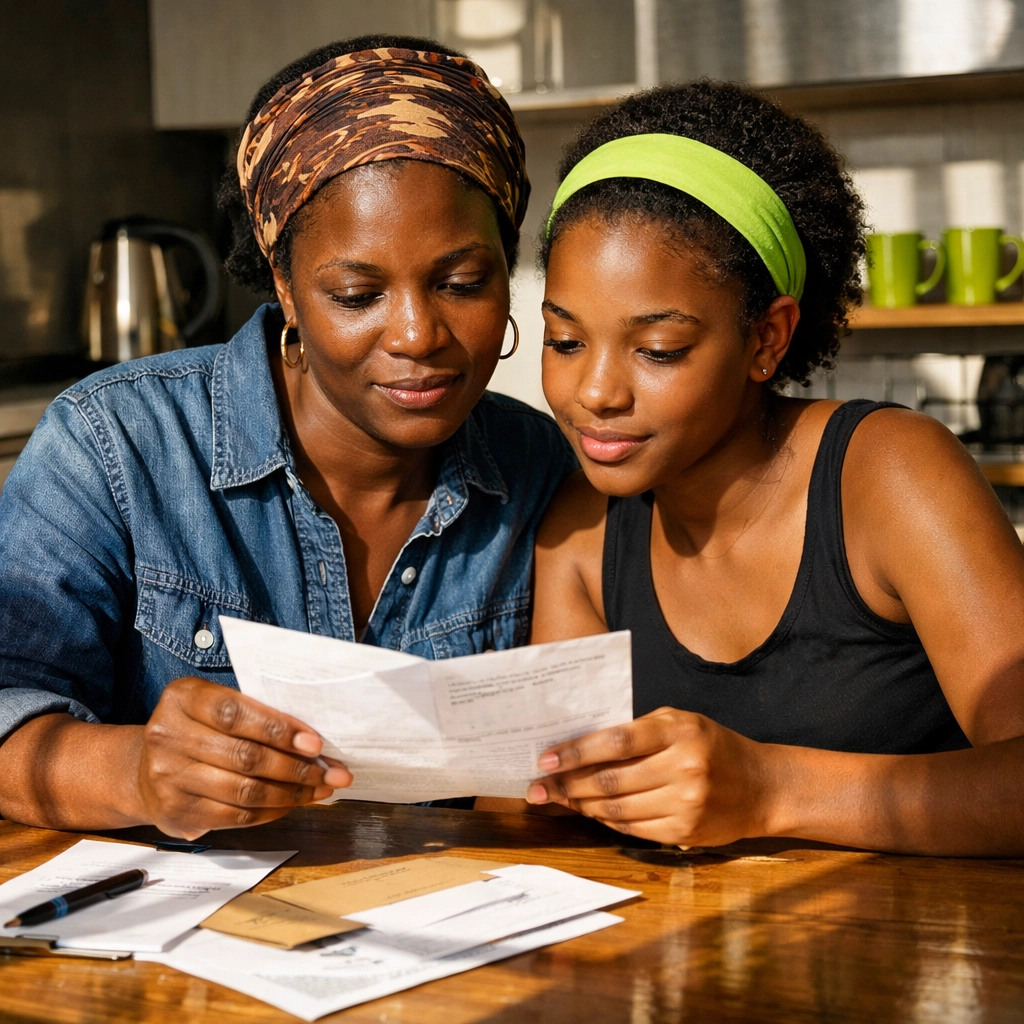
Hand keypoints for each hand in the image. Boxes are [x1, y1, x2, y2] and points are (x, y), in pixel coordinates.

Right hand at [135, 676, 351, 838]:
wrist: (143, 768)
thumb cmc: (196, 729)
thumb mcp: (212, 704)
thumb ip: (252, 712)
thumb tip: (311, 737)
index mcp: (182, 699)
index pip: (235, 714)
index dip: (280, 730)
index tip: (315, 743)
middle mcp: (168, 736)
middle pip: (245, 756)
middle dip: (297, 767)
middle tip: (331, 771)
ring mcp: (168, 777)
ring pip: (244, 791)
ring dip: (291, 793)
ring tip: (320, 789)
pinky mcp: (176, 811)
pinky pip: (235, 816)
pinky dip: (271, 811)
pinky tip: (291, 803)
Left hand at [525, 707, 772, 846]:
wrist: (763, 786)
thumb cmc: (711, 745)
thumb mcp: (679, 723)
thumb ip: (637, 732)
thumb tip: (580, 749)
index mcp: (677, 731)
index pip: (615, 741)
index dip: (575, 752)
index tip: (546, 759)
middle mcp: (682, 767)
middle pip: (610, 780)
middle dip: (567, 784)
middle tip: (539, 785)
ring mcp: (685, 804)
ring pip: (616, 809)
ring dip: (581, 805)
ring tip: (559, 798)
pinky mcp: (685, 832)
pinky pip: (632, 828)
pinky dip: (605, 820)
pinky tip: (589, 812)